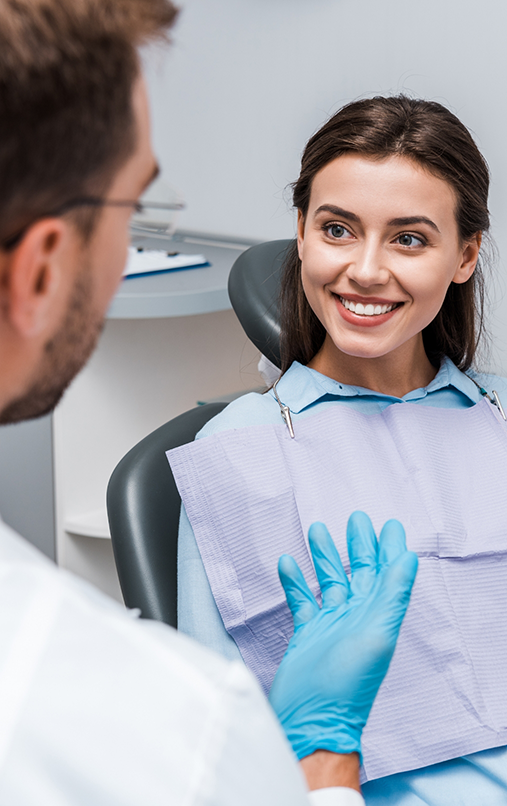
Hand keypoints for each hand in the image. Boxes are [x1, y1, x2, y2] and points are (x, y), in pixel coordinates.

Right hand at [269, 511, 417, 761]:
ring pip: (327, 581)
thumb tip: (409, 558)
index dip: (388, 550)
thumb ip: (392, 595)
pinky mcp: (305, 634)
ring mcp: (329, 625)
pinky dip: (294, 581)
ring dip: (323, 556)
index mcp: (375, 616)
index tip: (389, 525)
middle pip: (357, 573)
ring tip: (317, 529)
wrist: (311, 720)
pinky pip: (301, 600)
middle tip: (356, 519)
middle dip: (357, 545)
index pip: (385, 575)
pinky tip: (287, 562)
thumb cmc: (346, 684)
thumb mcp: (376, 634)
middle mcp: (354, 617)